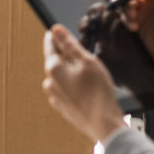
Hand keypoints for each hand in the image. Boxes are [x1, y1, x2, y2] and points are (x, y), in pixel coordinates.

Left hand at [42, 25, 126, 143]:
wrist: (103, 124)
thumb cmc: (98, 92)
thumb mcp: (87, 61)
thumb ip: (70, 44)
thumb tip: (56, 29)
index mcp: (53, 69)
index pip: (50, 46)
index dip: (56, 36)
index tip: (57, 30)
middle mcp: (49, 83)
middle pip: (55, 61)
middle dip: (65, 55)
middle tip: (79, 51)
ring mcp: (54, 97)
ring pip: (60, 76)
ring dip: (70, 71)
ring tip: (87, 72)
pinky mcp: (62, 107)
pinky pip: (65, 89)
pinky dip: (73, 84)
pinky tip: (87, 87)